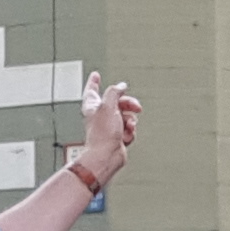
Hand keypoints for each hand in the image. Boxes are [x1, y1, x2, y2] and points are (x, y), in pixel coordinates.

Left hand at [71, 72, 138, 188]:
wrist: (107, 156)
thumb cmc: (102, 134)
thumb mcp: (108, 106)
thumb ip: (114, 92)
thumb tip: (121, 86)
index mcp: (93, 106)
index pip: (92, 90)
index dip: (94, 81)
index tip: (95, 74)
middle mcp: (100, 115)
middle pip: (117, 102)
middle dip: (128, 103)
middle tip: (136, 106)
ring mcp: (109, 126)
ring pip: (126, 115)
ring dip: (131, 120)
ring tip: (129, 126)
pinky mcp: (117, 136)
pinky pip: (128, 129)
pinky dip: (130, 131)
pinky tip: (126, 136)